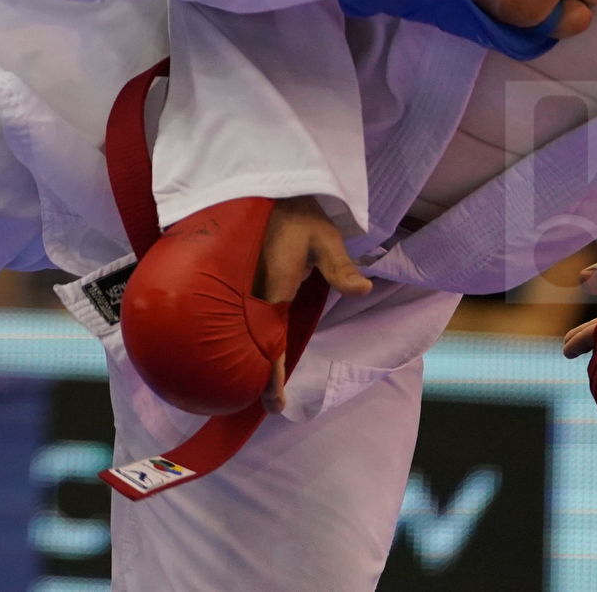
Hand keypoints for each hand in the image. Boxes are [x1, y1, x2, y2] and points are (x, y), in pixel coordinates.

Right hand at [255, 195, 373, 410]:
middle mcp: (250, 294)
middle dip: (257, 375)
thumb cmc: (296, 214)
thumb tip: (364, 290)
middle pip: (249, 344)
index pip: (270, 340)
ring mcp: (238, 290)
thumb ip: (341, 265)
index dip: (271, 374)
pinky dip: (239, 335)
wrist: (260, 188)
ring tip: (254, 386)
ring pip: (239, 332)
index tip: (276, 403)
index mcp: (273, 288)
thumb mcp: (324, 236)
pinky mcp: (232, 283)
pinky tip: (243, 348)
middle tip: (268, 406)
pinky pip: (235, 317)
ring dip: (247, 356)